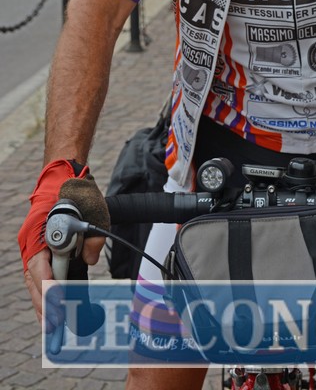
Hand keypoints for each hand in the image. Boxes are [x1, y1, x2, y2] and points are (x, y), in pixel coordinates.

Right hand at [18, 160, 105, 324]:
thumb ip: (94, 237)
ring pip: (34, 281)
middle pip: (34, 280)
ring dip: (42, 303)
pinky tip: (51, 308)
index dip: (49, 288)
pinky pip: (39, 275)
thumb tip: (90, 261)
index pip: (40, 267)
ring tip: (51, 327)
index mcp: (39, 233)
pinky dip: (44, 292)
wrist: (64, 178)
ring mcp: (34, 247)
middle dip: (44, 304)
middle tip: (55, 326)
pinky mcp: (40, 250)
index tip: (59, 303)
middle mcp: (31, 242)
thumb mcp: (95, 210)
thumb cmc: (78, 193)